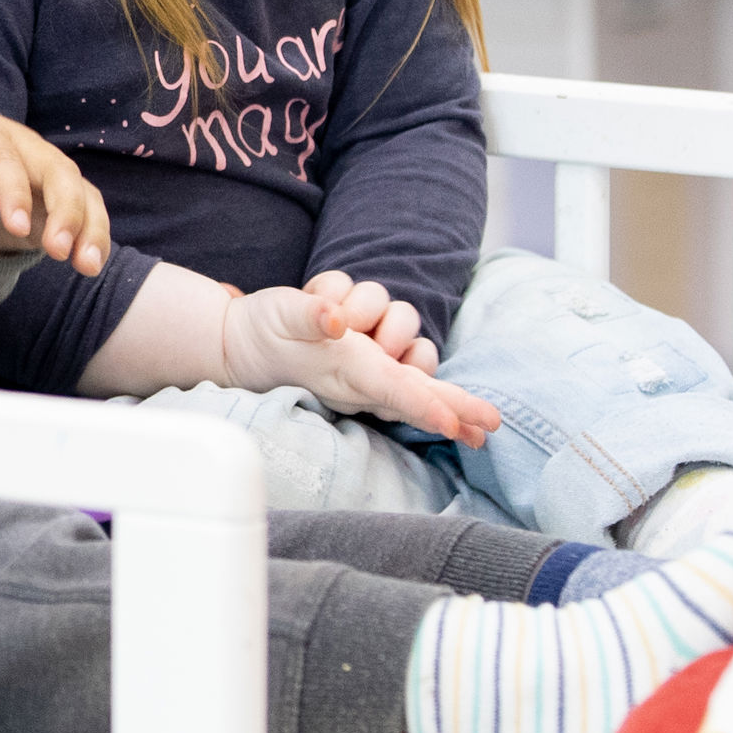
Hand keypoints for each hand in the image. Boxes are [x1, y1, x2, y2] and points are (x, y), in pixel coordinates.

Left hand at [0, 110, 110, 273]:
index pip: (4, 161)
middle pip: (56, 171)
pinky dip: (93, 234)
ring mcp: (45, 170)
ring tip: (88, 266)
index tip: (17, 227)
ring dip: (89, 227)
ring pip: (80, 189)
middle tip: (59, 251)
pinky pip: (85, 209)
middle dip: (65, 210)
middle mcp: (23, 148)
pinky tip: (91, 263)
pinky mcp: (57, 196)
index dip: (14, 192)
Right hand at [222, 282, 500, 445]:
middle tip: (491, 426)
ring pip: (405, 331)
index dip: (428, 406)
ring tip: (342, 316)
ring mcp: (367, 364)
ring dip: (379, 312)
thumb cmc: (264, 332)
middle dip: (457, 408)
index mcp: (348, 372)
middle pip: (420, 390)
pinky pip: (387, 319)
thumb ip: (310, 316)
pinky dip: (367, 306)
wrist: (241, 343)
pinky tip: (334, 310)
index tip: (457, 426)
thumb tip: (336, 321)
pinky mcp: (366, 350)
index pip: (396, 391)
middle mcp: (364, 374)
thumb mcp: (282, 317)